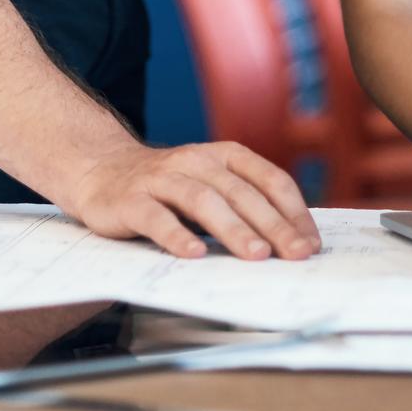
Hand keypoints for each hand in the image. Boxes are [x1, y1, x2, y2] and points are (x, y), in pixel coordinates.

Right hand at [62, 141, 320, 260]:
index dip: (294, 211)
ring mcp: (161, 179)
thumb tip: (294, 240)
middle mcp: (195, 161)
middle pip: (241, 192)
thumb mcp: (211, 183)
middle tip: (296, 254)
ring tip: (256, 254)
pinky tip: (193, 254)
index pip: (269, 179)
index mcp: (223, 156)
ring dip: (233, 228)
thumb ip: (245, 203)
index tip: (311, 243)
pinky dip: (176, 235)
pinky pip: (156, 218)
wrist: (100, 170)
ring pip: (204, 201)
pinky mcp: (131, 200)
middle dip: (273, 225)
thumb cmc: (168, 187)